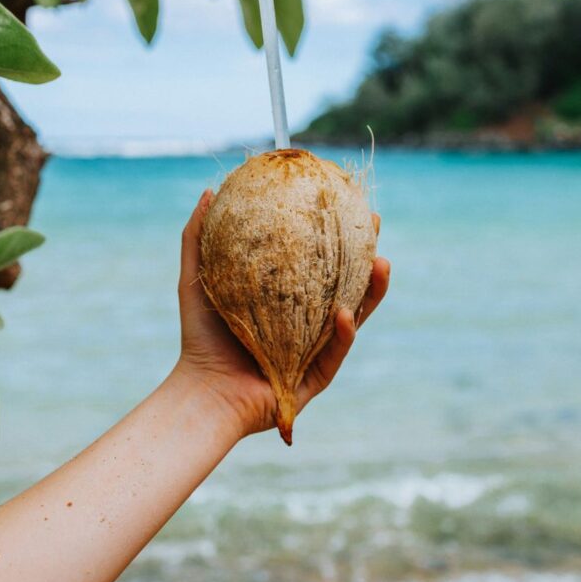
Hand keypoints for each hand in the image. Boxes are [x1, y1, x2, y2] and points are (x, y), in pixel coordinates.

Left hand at [174, 188, 389, 438]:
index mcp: (289, 300)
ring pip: (356, 315)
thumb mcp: (197, 279)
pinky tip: (344, 312)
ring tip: (382, 263)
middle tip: (374, 226)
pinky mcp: (318, 377)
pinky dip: (344, 332)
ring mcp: (317, 350)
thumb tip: (210, 190)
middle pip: (348, 283)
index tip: (348, 203)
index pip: (320, 262)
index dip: (338, 235)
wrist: (203, 391)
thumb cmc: (200, 336)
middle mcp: (308, 323)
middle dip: (368, 255)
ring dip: (373, 291)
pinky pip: (337, 351)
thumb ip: (199, 237)